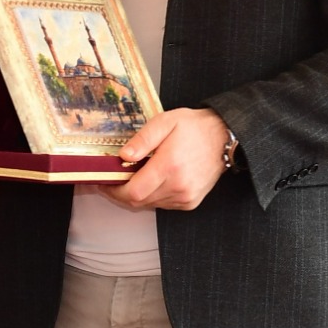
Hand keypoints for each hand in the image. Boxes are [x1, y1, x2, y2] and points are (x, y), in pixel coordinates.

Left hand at [101, 107, 230, 211]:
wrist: (224, 136)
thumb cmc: (194, 127)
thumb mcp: (165, 122)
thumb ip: (142, 139)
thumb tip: (123, 155)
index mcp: (169, 166)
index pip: (133, 192)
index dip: (113, 191)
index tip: (104, 182)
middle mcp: (179, 186)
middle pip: (138, 201)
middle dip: (120, 193)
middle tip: (113, 180)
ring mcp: (186, 197)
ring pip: (149, 204)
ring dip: (137, 195)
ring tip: (134, 177)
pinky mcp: (190, 202)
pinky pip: (163, 205)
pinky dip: (152, 196)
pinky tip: (153, 181)